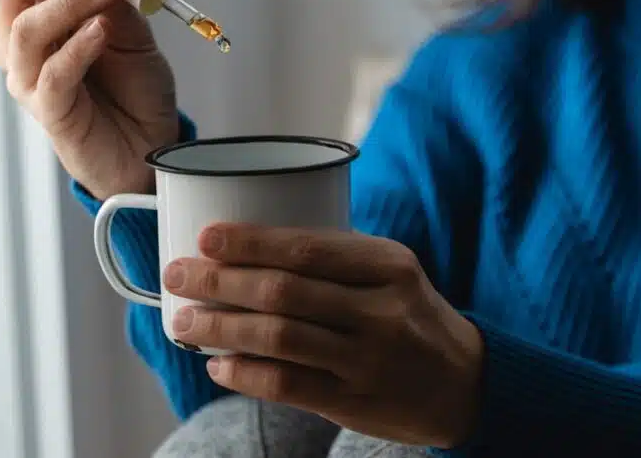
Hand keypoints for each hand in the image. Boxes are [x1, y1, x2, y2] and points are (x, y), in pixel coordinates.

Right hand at [0, 0, 179, 198]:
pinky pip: (51, 74)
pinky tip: (102, 31)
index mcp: (38, 14)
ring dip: (70, 0)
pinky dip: (77, 46)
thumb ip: (123, 2)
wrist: (151, 145)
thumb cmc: (136, 91)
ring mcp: (31, 77)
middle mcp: (24, 43)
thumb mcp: (137, 36)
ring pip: (24, 28)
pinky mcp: (50, 110)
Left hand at [162, 223, 484, 448]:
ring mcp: (367, 360)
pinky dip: (244, 374)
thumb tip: (250, 247)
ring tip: (183, 322)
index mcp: (388, 266)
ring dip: (221, 328)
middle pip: (284, 292)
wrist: (463, 382)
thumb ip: (337, 258)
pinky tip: (218, 364)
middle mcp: (380, 311)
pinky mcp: (354, 401)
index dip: (250, 243)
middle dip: (220, 282)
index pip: (307, 248)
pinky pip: (287, 385)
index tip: (206, 237)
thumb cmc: (411, 314)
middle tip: (177, 275)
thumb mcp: (392, 272)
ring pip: (279, 339)